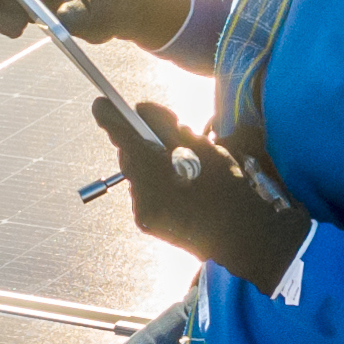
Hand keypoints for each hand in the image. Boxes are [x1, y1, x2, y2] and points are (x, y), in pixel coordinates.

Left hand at [99, 96, 309, 287]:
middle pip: (129, 157)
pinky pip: (143, 194)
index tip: (100, 103)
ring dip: (148, 164)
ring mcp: (142, 212)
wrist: (243, 239)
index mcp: (155, 172)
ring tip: (178, 163)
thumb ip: (167, 126)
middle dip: (138, 142)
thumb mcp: (204, 148)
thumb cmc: (229, 190)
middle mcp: (141, 194)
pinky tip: (178, 184)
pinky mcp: (147, 224)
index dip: (110, 117)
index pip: (123, 137)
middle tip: (158, 132)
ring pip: (136, 176)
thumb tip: (140, 110)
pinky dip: (154, 183)